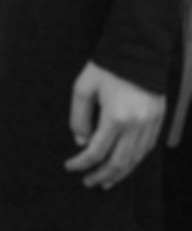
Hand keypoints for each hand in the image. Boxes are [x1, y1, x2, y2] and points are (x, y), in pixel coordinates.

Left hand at [65, 61, 165, 188]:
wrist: (138, 49)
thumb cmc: (107, 66)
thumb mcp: (83, 87)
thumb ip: (79, 116)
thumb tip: (81, 141)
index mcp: (116, 117)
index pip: (96, 151)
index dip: (81, 163)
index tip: (70, 167)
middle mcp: (136, 125)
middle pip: (118, 162)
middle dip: (101, 175)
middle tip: (88, 182)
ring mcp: (151, 124)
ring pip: (135, 160)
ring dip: (120, 174)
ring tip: (106, 181)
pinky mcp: (159, 119)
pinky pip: (147, 149)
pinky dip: (135, 161)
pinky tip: (125, 165)